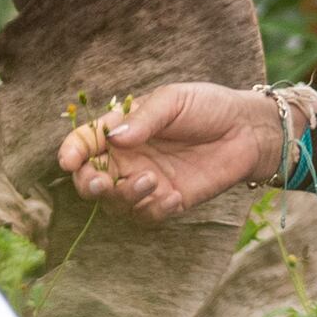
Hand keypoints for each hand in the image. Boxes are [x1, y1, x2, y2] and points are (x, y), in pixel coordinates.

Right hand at [56, 81, 280, 221]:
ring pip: (116, 203)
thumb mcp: (173, 101)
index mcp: (121, 131)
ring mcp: (147, 182)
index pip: (84, 144)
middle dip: (89, 185)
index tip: (69, 161)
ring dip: (126, 197)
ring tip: (153, 180)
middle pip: (90, 181)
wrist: (248, 130)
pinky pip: (147, 216)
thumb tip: (113, 138)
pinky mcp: (169, 201)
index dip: (71, 152)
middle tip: (102, 183)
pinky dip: (153, 210)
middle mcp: (128, 159)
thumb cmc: (208, 107)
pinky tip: (173, 196)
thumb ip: (143, 120)